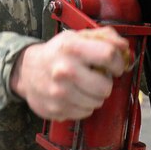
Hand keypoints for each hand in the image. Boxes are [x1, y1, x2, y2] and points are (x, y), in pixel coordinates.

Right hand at [11, 27, 129, 120]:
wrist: (26, 70)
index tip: (115, 65)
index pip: (109, 55)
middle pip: (105, 86)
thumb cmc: (56, 53)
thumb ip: (103, 37)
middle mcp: (64, 71)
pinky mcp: (57, 109)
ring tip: (84, 86)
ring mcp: (60, 93)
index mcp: (71, 48)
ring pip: (97, 102)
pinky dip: (84, 105)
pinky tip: (75, 95)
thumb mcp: (76, 37)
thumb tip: (124, 47)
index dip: (118, 62)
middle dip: (106, 82)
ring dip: (95, 95)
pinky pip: (85, 112)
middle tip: (97, 77)